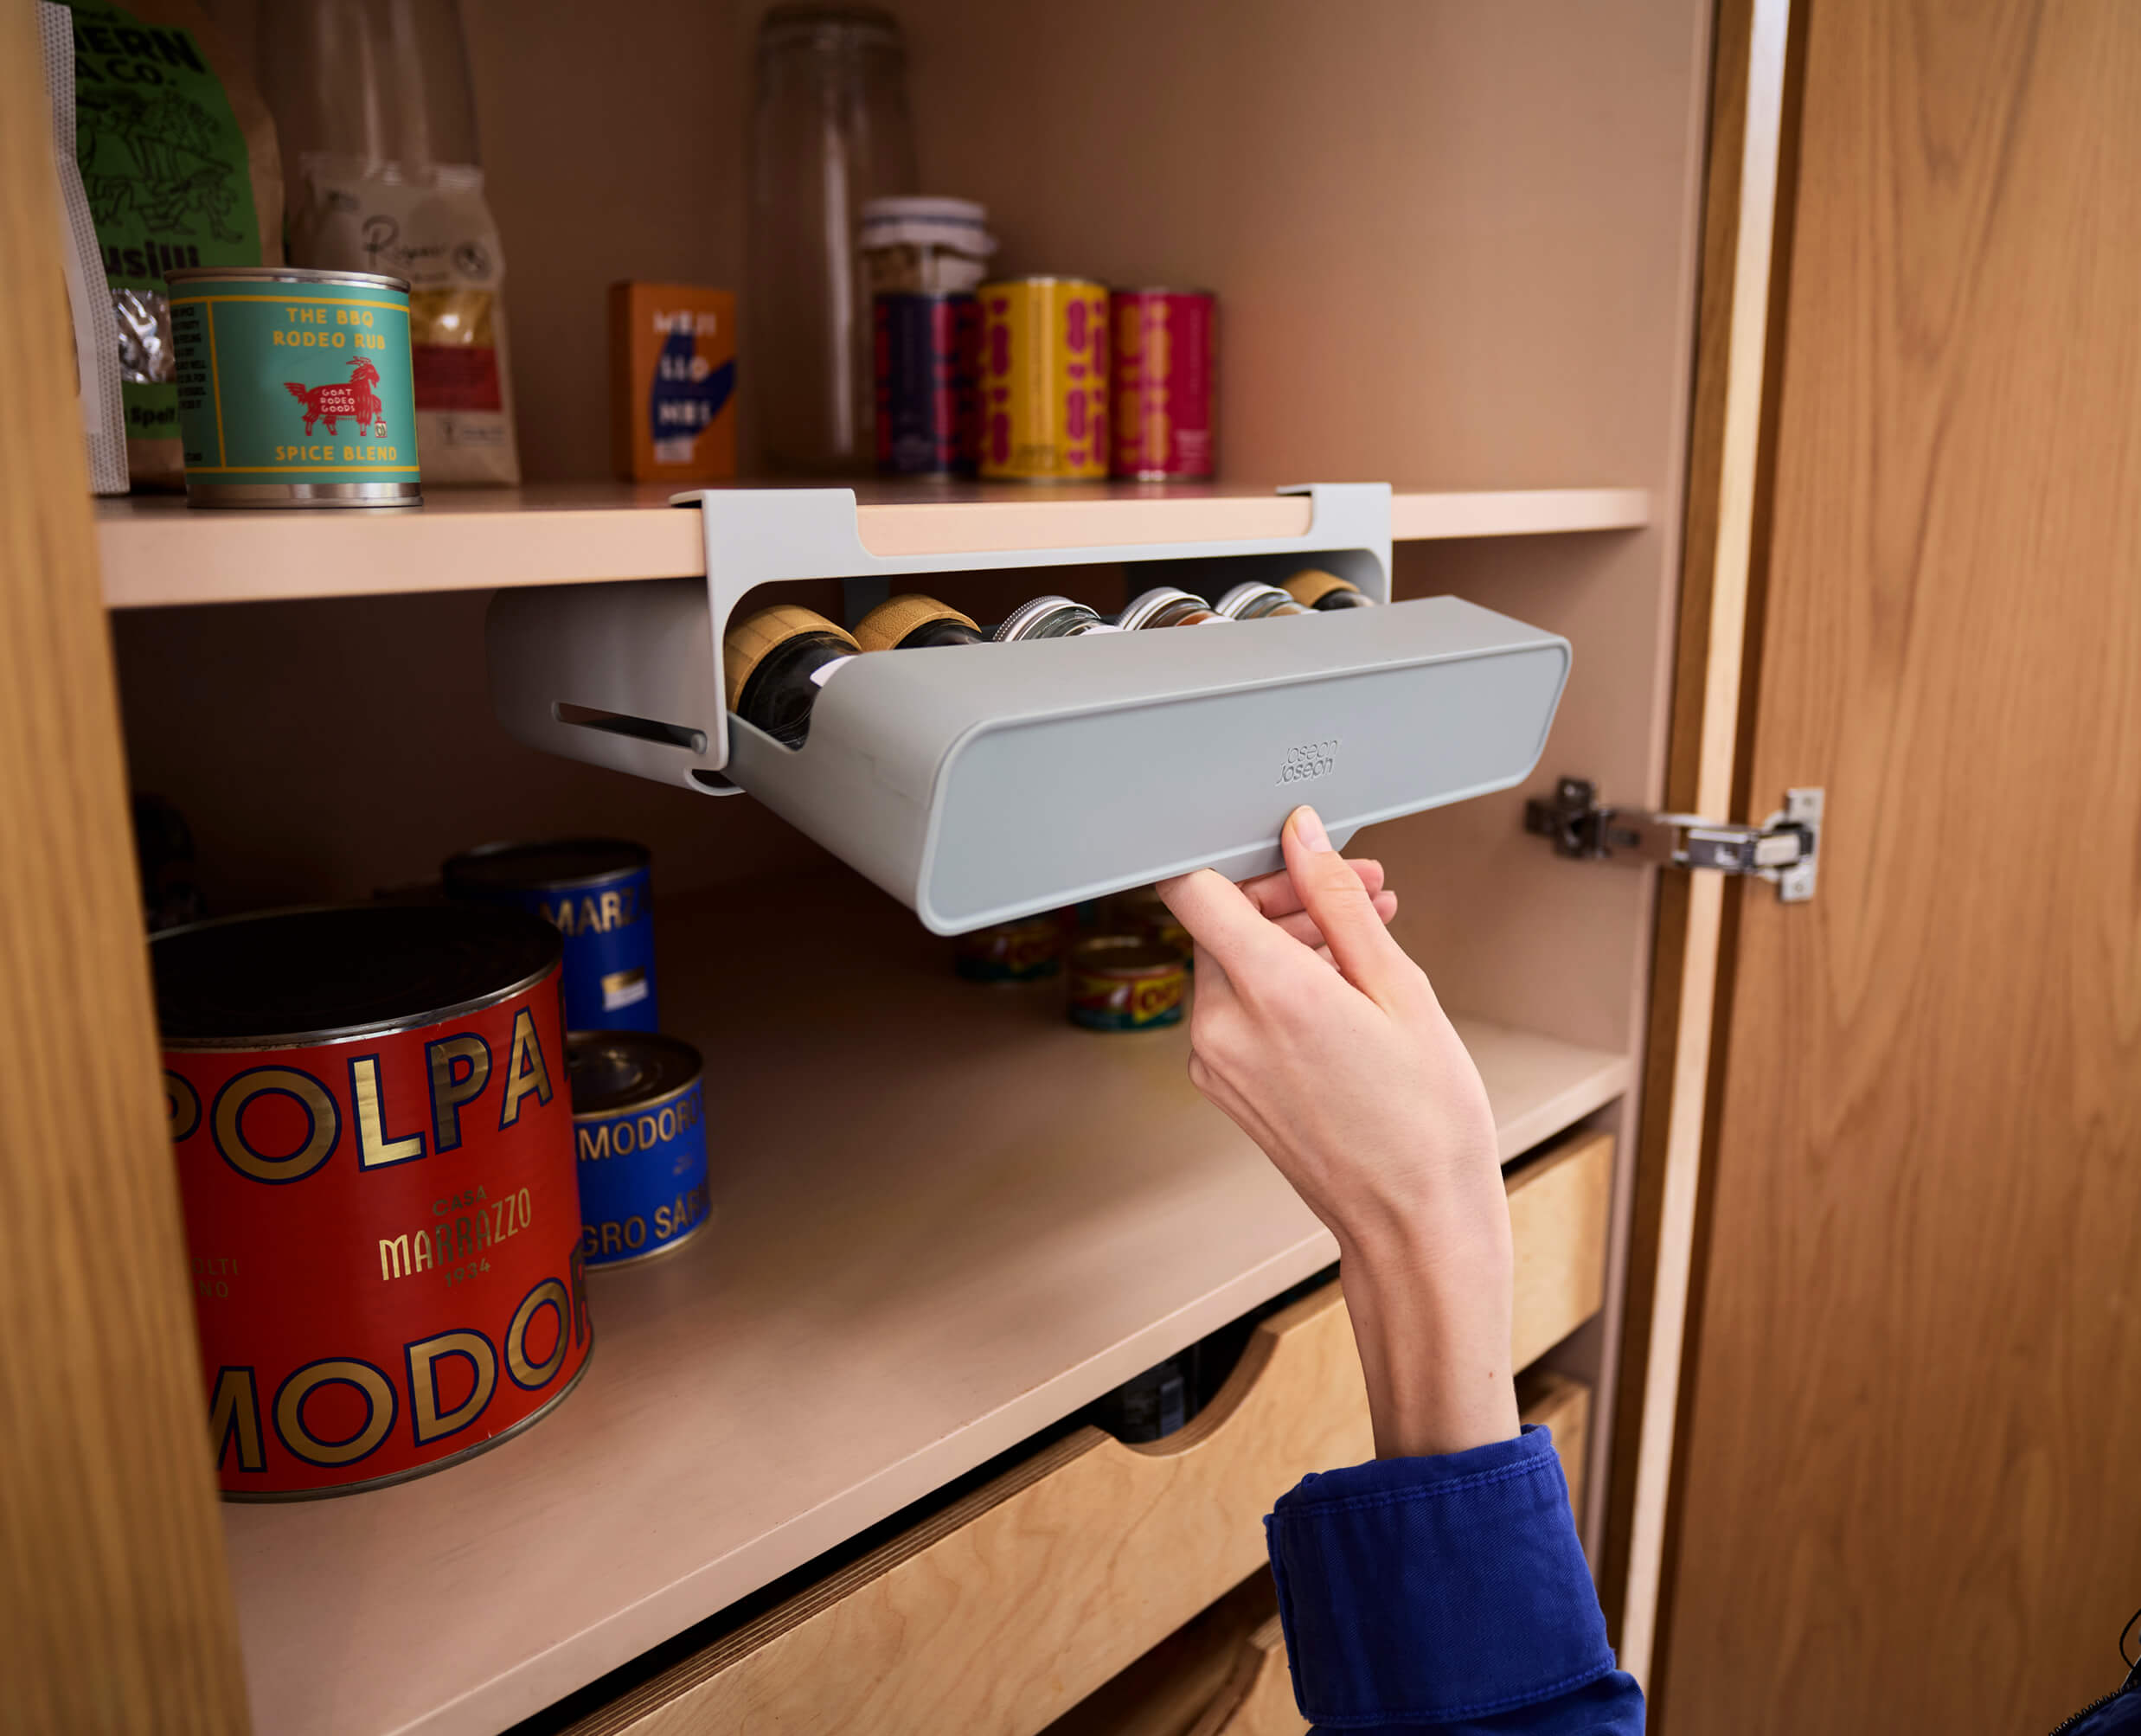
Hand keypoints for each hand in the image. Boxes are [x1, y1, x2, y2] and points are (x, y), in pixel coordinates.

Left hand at [1159, 806, 1518, 1458]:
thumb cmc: (1425, 1125)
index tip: (1290, 851)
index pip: (1193, 886)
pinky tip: (1344, 989)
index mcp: (1266, 993)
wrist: (1416, 1223)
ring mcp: (1216, 1062)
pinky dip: (1282, 986)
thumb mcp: (1399, 989)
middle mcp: (1223, 1027)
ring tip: (1368, 942)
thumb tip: (1305, 841)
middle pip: (1220, 921)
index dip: (1240, 855)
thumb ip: (1338, 903)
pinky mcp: (1225, 1086)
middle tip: (1361, 894)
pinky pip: (1239, 1009)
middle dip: (1289, 896)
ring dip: (1291, 938)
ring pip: (1232, 963)